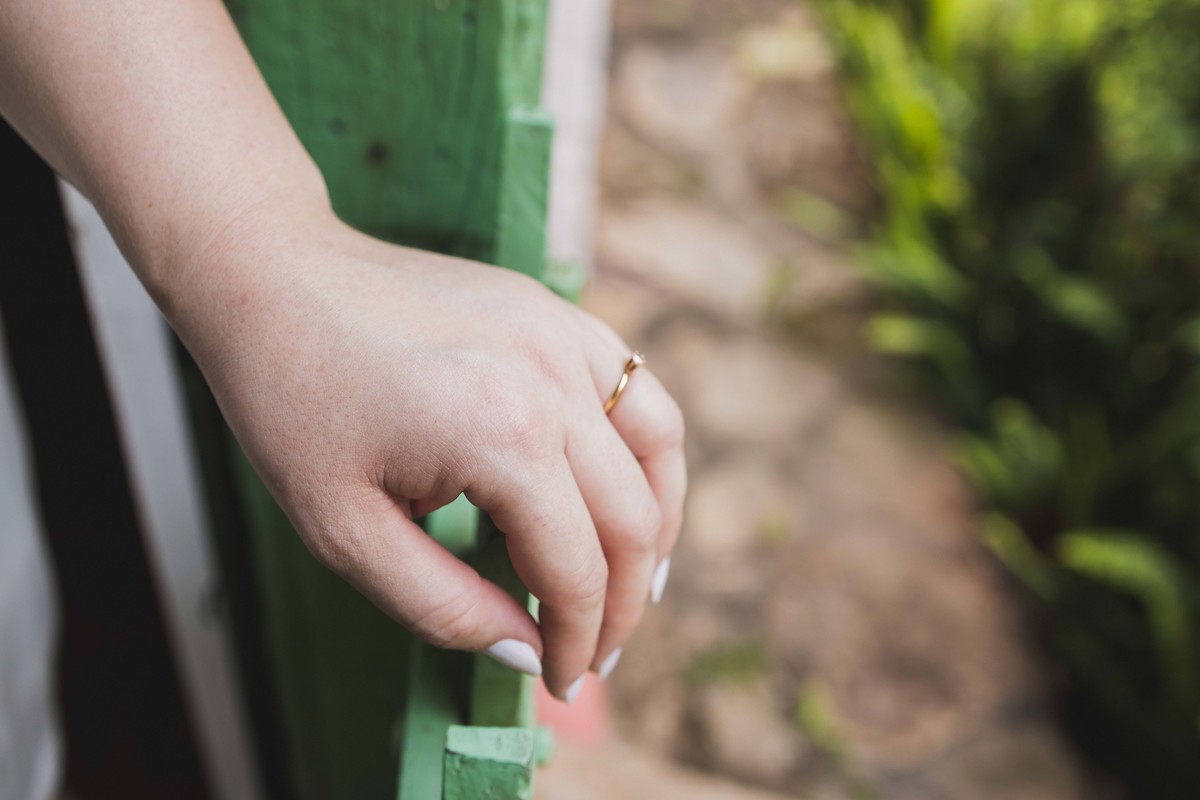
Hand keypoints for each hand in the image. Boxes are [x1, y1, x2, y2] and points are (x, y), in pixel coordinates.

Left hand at [170, 208, 685, 698]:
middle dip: (622, 604)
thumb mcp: (342, 531)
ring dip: (656, 527)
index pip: (577, 570)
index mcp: (504, 437)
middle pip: (633, 519)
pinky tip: (622, 489)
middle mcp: (555, 380)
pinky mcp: (557, 314)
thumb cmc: (294, 402)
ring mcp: (564, 335)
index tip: (560, 680)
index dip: (576, 640)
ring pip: (658, 448)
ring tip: (636, 582)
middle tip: (593, 651)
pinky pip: (638, 388)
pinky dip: (646, 452)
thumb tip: (525, 649)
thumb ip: (441, 605)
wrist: (276, 277)